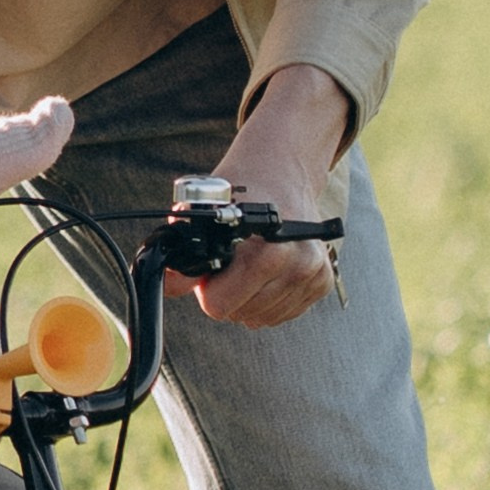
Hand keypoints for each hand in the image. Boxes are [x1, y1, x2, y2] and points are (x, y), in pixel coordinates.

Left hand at [169, 66, 346, 330]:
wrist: (280, 171)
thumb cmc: (239, 191)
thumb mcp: (201, 216)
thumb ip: (182, 258)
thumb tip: (166, 288)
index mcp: (269, 252)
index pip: (219, 305)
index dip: (207, 287)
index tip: (214, 263)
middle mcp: (298, 265)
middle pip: (239, 314)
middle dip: (228, 291)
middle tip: (232, 259)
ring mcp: (314, 274)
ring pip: (261, 318)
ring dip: (249, 297)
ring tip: (250, 262)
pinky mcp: (324, 281)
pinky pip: (282, 313)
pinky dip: (268, 298)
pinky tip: (267, 271)